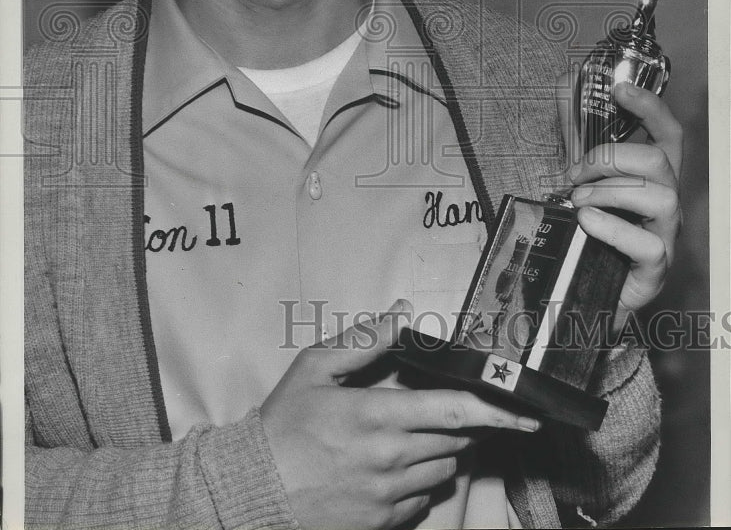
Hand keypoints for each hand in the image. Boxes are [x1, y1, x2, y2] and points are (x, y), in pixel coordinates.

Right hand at [261, 300, 540, 529]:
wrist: (253, 492)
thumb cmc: (283, 426)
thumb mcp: (313, 368)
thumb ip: (363, 339)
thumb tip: (400, 310)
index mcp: (377, 416)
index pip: (455, 411)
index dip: (498, 410)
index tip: (528, 413)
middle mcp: (391, 459)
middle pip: (457, 441)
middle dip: (465, 424)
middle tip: (448, 409)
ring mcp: (388, 496)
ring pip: (443, 470)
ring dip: (442, 451)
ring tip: (411, 435)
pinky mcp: (383, 522)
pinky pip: (423, 500)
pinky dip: (420, 481)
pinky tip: (394, 466)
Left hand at [559, 77, 682, 330]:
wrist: (585, 287)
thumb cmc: (592, 227)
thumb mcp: (581, 173)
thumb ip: (575, 132)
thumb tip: (566, 81)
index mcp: (653, 177)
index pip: (669, 134)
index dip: (651, 107)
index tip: (619, 89)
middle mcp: (667, 202)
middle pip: (659, 161)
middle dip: (611, 158)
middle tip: (574, 173)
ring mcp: (666, 235)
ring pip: (657, 197)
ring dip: (608, 191)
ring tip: (577, 200)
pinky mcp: (655, 269)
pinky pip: (646, 244)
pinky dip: (611, 227)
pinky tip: (586, 222)